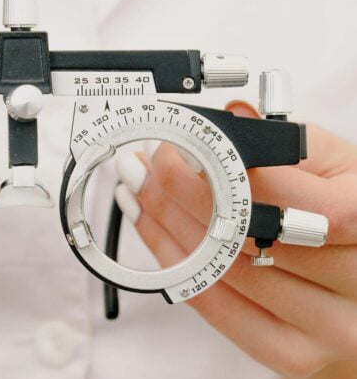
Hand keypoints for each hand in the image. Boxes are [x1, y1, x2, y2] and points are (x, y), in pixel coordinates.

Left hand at [115, 101, 356, 377]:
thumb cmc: (351, 220)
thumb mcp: (340, 170)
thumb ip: (292, 143)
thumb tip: (231, 118)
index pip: (283, 194)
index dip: (221, 168)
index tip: (179, 146)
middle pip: (243, 234)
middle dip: (178, 193)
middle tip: (144, 165)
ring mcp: (328, 328)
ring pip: (221, 269)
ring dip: (164, 223)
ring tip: (137, 190)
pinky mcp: (292, 354)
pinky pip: (215, 306)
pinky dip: (174, 263)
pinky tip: (151, 229)